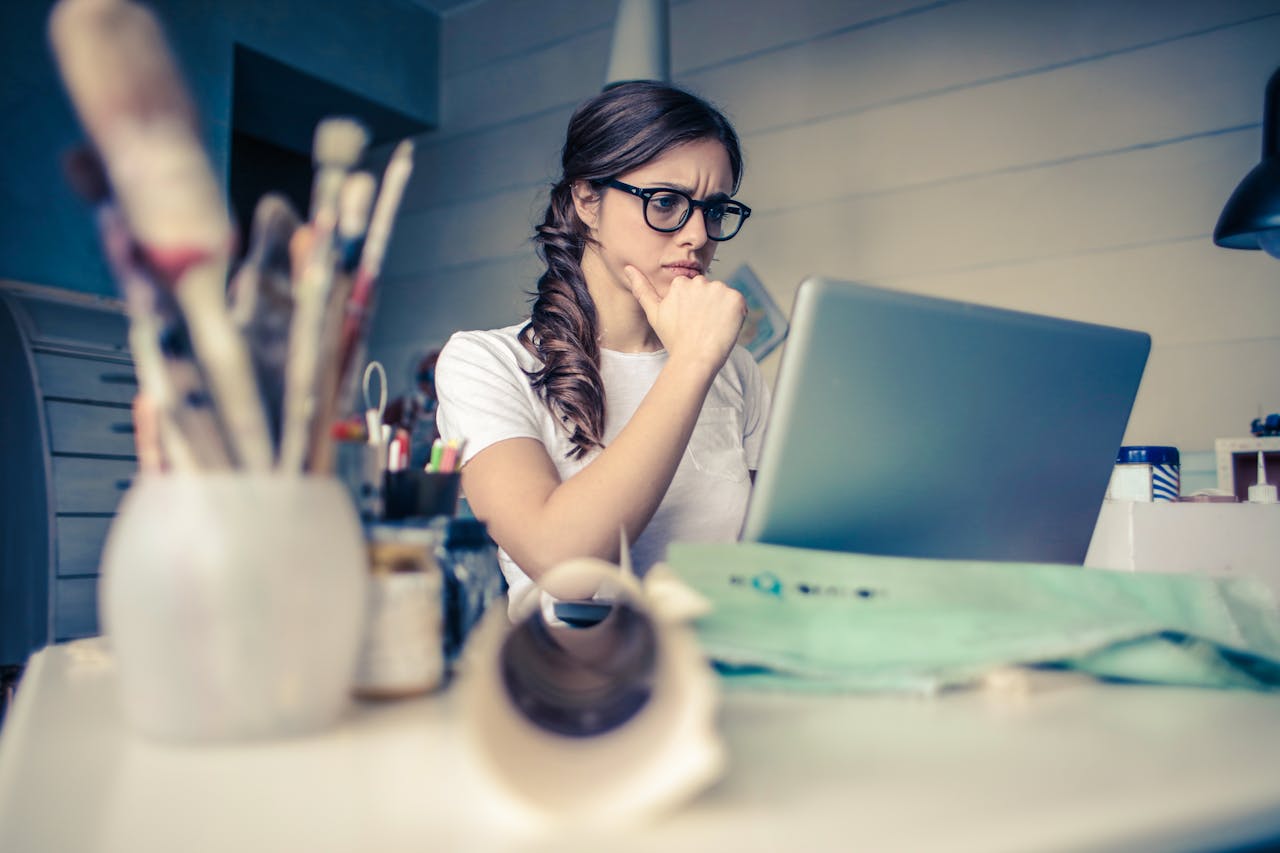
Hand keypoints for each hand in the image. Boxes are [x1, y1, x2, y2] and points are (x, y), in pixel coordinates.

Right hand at [623, 265, 745, 371]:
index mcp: (681, 283)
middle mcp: (700, 282)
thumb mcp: (654, 313)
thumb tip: (627, 267)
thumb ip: (642, 288)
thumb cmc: (674, 340)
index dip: (694, 309)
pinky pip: (739, 304)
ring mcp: (719, 289)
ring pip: (724, 298)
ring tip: (712, 329)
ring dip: (722, 310)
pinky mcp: (736, 299)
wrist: (694, 359)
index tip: (691, 323)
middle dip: (708, 306)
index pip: (694, 292)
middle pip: (710, 292)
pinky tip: (724, 328)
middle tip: (701, 327)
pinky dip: (735, 315)